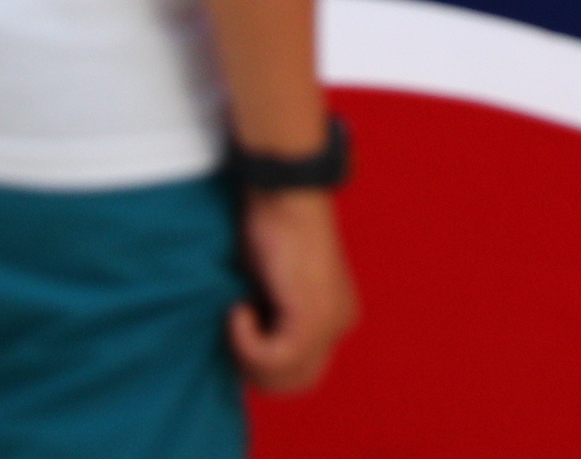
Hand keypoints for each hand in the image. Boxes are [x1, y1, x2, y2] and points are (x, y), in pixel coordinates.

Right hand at [230, 190, 357, 394]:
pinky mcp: (312, 317)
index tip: (242, 326)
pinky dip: (245, 342)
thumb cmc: (271, 232)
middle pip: (296, 383)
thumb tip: (245, 363)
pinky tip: (241, 307)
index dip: (260, 361)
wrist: (284, 197)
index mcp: (335, 316)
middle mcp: (341, 322)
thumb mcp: (271, 288)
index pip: (299, 372)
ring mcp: (330, 322)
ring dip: (249, 357)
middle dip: (257, 368)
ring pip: (285, 378)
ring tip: (241, 313)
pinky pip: (274, 358)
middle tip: (239, 327)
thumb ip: (271, 322)